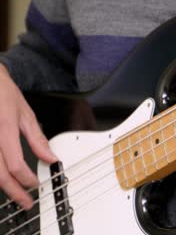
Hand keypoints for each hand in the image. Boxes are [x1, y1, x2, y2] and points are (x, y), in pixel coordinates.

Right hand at [0, 64, 56, 208]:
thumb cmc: (3, 94)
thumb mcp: (26, 114)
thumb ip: (37, 139)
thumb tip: (51, 158)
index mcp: (4, 129)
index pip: (15, 164)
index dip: (26, 180)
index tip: (35, 185)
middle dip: (13, 192)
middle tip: (25, 202)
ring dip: (2, 186)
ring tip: (14, 193)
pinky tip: (3, 179)